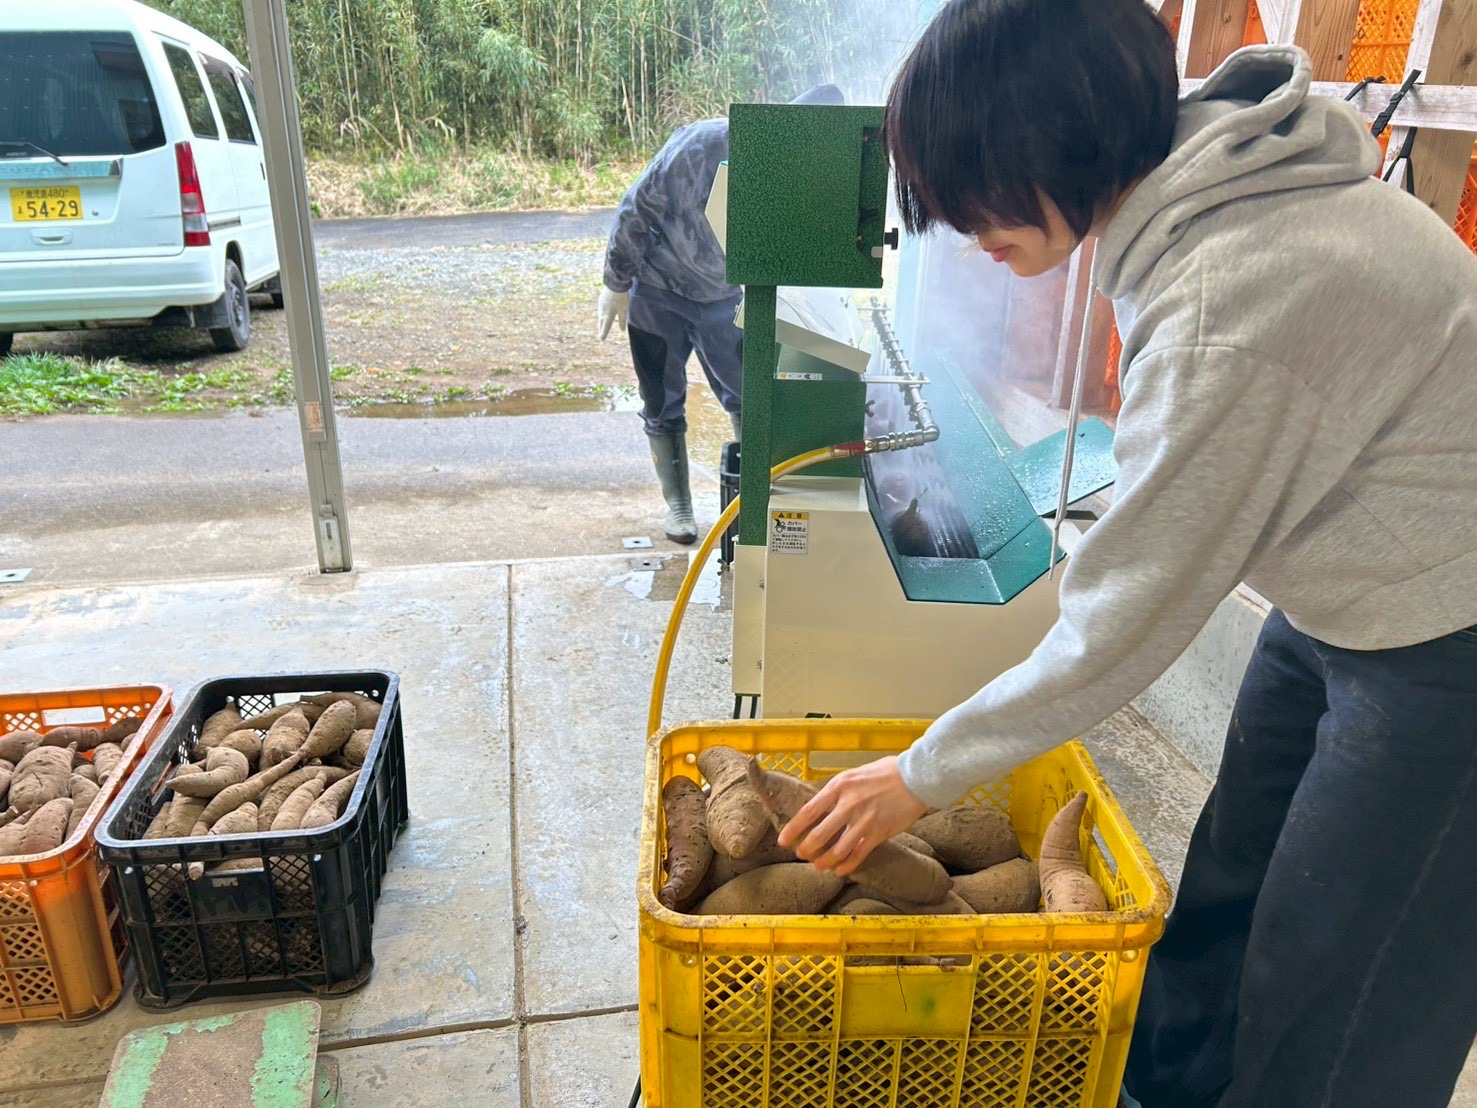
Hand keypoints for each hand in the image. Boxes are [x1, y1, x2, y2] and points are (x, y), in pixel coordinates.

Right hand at [598, 287, 628, 339]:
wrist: (614, 284)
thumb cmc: (621, 298)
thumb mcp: (624, 310)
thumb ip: (622, 320)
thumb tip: (621, 330)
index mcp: (609, 315)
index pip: (606, 326)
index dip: (604, 333)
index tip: (602, 339)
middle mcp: (603, 311)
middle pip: (601, 322)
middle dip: (601, 329)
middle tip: (600, 334)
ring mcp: (601, 305)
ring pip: (600, 316)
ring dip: (601, 321)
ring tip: (601, 325)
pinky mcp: (601, 299)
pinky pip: (600, 309)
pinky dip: (601, 314)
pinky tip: (602, 313)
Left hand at [776, 755, 928, 876]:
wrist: (915, 778)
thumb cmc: (885, 773)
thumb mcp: (854, 775)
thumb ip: (837, 791)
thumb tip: (821, 807)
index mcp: (838, 787)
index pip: (808, 812)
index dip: (793, 829)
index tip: (783, 840)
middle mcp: (848, 805)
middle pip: (819, 835)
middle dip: (806, 849)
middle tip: (802, 854)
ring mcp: (863, 820)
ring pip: (837, 849)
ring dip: (824, 861)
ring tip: (819, 866)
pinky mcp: (878, 833)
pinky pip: (857, 855)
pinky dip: (846, 865)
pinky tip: (840, 870)